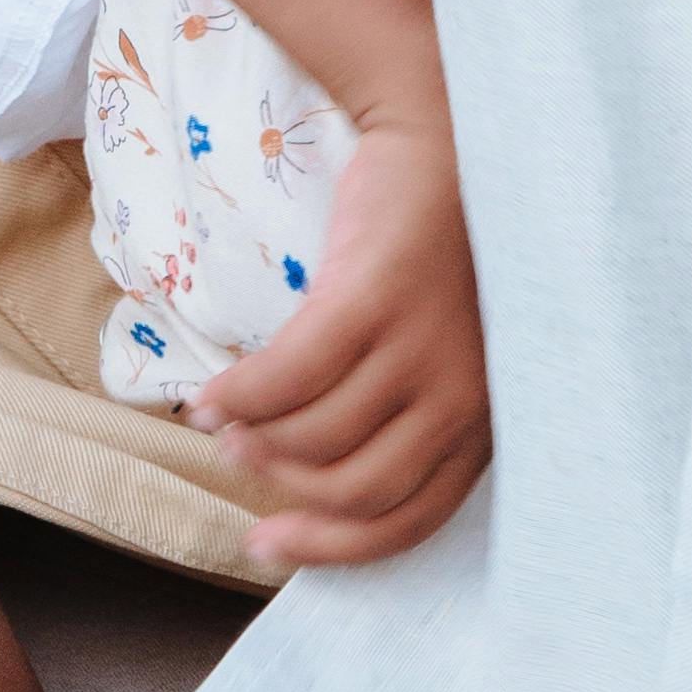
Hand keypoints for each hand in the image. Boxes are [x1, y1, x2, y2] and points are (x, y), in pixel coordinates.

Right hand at [197, 109, 489, 568]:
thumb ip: (409, 423)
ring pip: (316, 436)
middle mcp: (460, 396)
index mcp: (481, 422)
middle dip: (286, 491)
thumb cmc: (439, 260)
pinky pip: (288, 375)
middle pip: (356, 488)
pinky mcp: (373, 300)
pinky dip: (239, 397)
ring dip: (256, 442)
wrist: (442, 146)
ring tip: (224, 427)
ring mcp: (420, 348)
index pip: (407, 521)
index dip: (330, 546)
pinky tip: (210, 398)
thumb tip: (316, 492)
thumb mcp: (445, 357)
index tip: (266, 546)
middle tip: (241, 466)